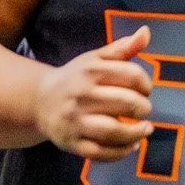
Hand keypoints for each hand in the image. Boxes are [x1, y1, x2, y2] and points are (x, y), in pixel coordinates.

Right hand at [32, 26, 154, 161]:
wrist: (39, 101)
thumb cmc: (75, 78)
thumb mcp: (95, 59)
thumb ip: (122, 48)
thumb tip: (146, 32)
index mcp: (90, 71)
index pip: (131, 75)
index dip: (146, 83)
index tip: (146, 90)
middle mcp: (82, 95)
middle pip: (124, 102)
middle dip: (143, 108)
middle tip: (144, 110)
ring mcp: (75, 121)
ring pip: (112, 131)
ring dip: (136, 133)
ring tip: (146, 130)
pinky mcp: (71, 143)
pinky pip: (100, 152)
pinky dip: (121, 152)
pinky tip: (131, 145)